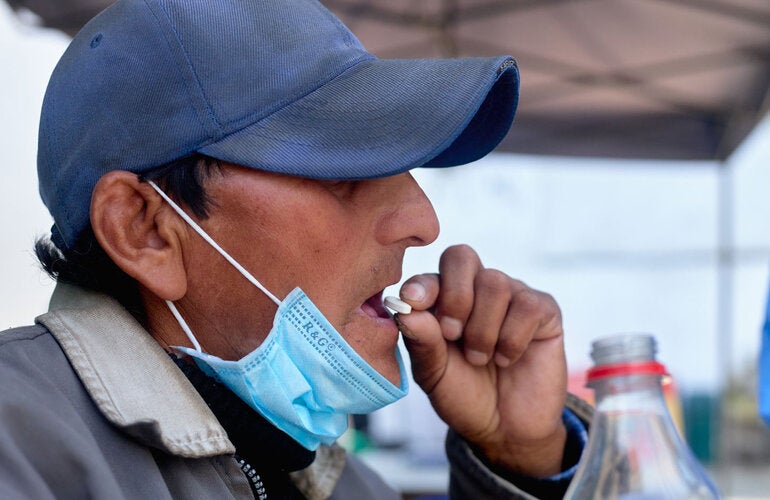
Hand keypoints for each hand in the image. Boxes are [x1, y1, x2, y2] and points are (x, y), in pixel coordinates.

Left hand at [396, 245, 567, 476]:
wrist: (505, 429)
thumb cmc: (464, 394)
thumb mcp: (433, 374)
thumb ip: (421, 341)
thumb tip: (407, 309)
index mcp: (443, 299)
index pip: (432, 272)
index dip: (423, 285)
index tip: (415, 303)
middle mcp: (476, 289)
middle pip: (462, 257)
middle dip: (455, 296)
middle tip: (452, 335)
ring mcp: (511, 296)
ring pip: (495, 283)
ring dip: (482, 329)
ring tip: (480, 359)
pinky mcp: (544, 311)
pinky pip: (527, 305)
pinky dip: (513, 338)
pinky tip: (507, 358)